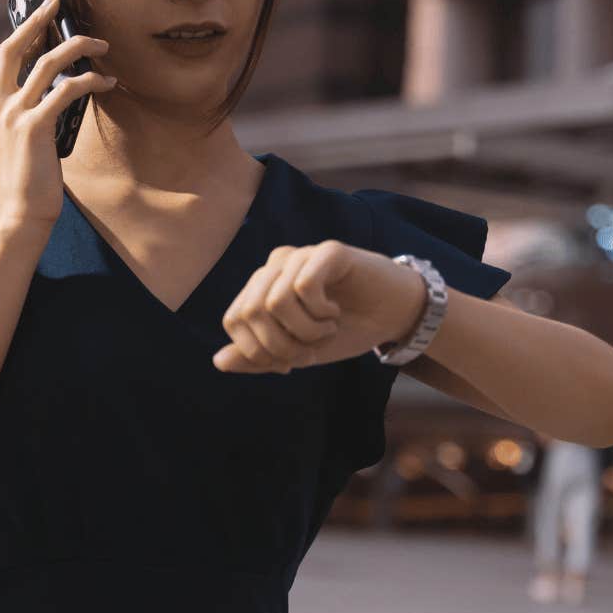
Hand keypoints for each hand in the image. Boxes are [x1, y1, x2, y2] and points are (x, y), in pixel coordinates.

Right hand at [0, 0, 114, 231]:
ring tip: (101, 44)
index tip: (42, 16)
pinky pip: (66, 90)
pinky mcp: (33, 126)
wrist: (22, 214)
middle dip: (37, 19)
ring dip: (78, 47)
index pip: (3, 60)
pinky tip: (106, 81)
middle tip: (58, 1)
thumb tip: (53, 81)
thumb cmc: (25, 179)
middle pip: (12, 48)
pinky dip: (89, 81)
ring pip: (46, 63)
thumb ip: (19, 112)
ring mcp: (10, 116)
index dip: (24, 34)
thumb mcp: (13, 141)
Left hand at [213, 241, 426, 374]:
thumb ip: (259, 358)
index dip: (258, 351)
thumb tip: (218, 362)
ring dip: (304, 331)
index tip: (291, 361)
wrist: (394, 316)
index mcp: (262, 287)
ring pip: (275, 301)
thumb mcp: (299, 353)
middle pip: (250, 312)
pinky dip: (319, 312)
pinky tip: (334, 313)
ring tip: (326, 331)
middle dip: (280, 346)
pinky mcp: (328, 251)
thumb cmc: (346, 331)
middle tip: (311, 350)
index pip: (234, 321)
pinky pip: (303, 285)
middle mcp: (275, 266)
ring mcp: (300, 255)